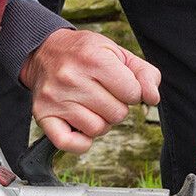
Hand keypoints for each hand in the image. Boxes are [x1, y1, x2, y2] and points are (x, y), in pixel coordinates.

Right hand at [19, 28, 160, 153]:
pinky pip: (70, 144)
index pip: (133, 93)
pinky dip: (81, 143)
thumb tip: (152, 99)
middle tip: (103, 95)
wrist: (44, 51)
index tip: (119, 85)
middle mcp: (71, 77)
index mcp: (93, 58)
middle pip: (117, 114)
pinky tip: (81, 127)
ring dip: (100, 122)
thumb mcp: (118, 53)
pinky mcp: (43, 114)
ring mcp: (56, 98)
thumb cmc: (86, 54)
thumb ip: (144, 74)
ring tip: (90, 106)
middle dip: (116, 107)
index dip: (131, 92)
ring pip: (97, 129)